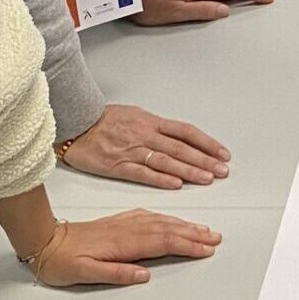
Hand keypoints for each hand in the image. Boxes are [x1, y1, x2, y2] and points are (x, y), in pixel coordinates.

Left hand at [31, 208, 221, 286]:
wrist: (43, 242)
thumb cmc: (60, 261)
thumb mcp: (84, 273)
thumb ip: (115, 273)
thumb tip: (143, 275)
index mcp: (122, 243)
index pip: (163, 242)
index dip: (188, 245)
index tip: (206, 248)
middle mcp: (126, 230)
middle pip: (168, 230)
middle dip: (194, 234)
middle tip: (215, 237)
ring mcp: (123, 224)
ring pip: (161, 222)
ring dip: (184, 225)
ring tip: (202, 229)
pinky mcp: (117, 223)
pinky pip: (149, 217)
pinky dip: (166, 219)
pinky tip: (172, 220)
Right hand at [61, 103, 231, 188]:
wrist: (76, 124)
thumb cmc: (103, 120)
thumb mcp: (134, 115)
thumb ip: (156, 127)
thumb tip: (176, 135)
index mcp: (151, 122)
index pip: (186, 132)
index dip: (207, 143)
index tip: (222, 153)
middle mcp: (145, 135)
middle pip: (181, 148)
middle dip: (205, 160)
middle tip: (222, 170)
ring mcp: (132, 151)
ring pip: (166, 161)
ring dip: (189, 171)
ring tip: (207, 179)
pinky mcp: (118, 165)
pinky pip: (143, 173)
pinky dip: (160, 179)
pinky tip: (176, 184)